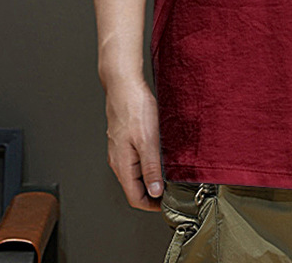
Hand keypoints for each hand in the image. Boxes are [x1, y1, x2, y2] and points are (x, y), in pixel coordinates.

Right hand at [104, 75, 163, 211]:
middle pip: (135, 187)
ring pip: (135, 173)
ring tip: (169, 174)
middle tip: (172, 190)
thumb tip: (155, 191)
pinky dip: (148, 163)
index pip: (135, 198)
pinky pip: (136, 158)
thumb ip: (151, 168)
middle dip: (153, 193)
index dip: (152, 205)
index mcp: (122, 164)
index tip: (167, 204)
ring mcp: (120, 149)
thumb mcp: (148, 140)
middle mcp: (118, 160)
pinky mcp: (125, 139)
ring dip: (151, 177)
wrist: (123, 85)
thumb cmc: (133, 108)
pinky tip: (160, 155)